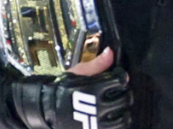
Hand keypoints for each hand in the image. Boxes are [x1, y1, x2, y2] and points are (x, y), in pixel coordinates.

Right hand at [11, 48, 131, 128]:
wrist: (47, 107)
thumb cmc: (63, 87)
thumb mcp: (79, 72)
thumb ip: (97, 64)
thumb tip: (110, 51)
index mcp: (95, 88)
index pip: (121, 81)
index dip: (121, 77)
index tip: (119, 76)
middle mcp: (98, 106)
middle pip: (125, 99)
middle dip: (124, 94)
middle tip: (119, 92)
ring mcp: (97, 122)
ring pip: (122, 118)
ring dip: (123, 112)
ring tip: (118, 108)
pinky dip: (115, 124)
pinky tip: (112, 119)